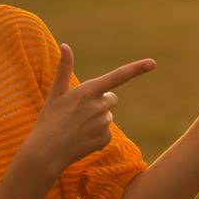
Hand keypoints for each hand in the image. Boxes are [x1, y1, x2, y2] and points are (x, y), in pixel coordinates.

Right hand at [26, 45, 155, 177]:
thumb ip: (64, 69)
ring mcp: (103, 123)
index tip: (153, 62)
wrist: (45, 153)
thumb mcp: (56, 94)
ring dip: (96, 120)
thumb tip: (65, 45)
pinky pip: (106, 133)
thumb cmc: (48, 120)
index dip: (137, 68)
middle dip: (101, 102)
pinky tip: (81, 139)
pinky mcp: (105, 139)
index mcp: (88, 91)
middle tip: (79, 112)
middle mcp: (99, 105)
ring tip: (77, 127)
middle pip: (112, 98)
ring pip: (108, 116)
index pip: (118, 76)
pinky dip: (96, 136)